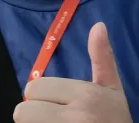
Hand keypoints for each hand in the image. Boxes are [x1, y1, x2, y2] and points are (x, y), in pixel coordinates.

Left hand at [13, 23, 130, 122]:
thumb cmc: (115, 119)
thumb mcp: (112, 89)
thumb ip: (102, 58)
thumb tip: (98, 25)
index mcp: (85, 95)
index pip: (34, 89)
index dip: (41, 97)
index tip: (56, 104)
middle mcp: (74, 117)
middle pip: (23, 112)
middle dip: (34, 115)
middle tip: (51, 119)